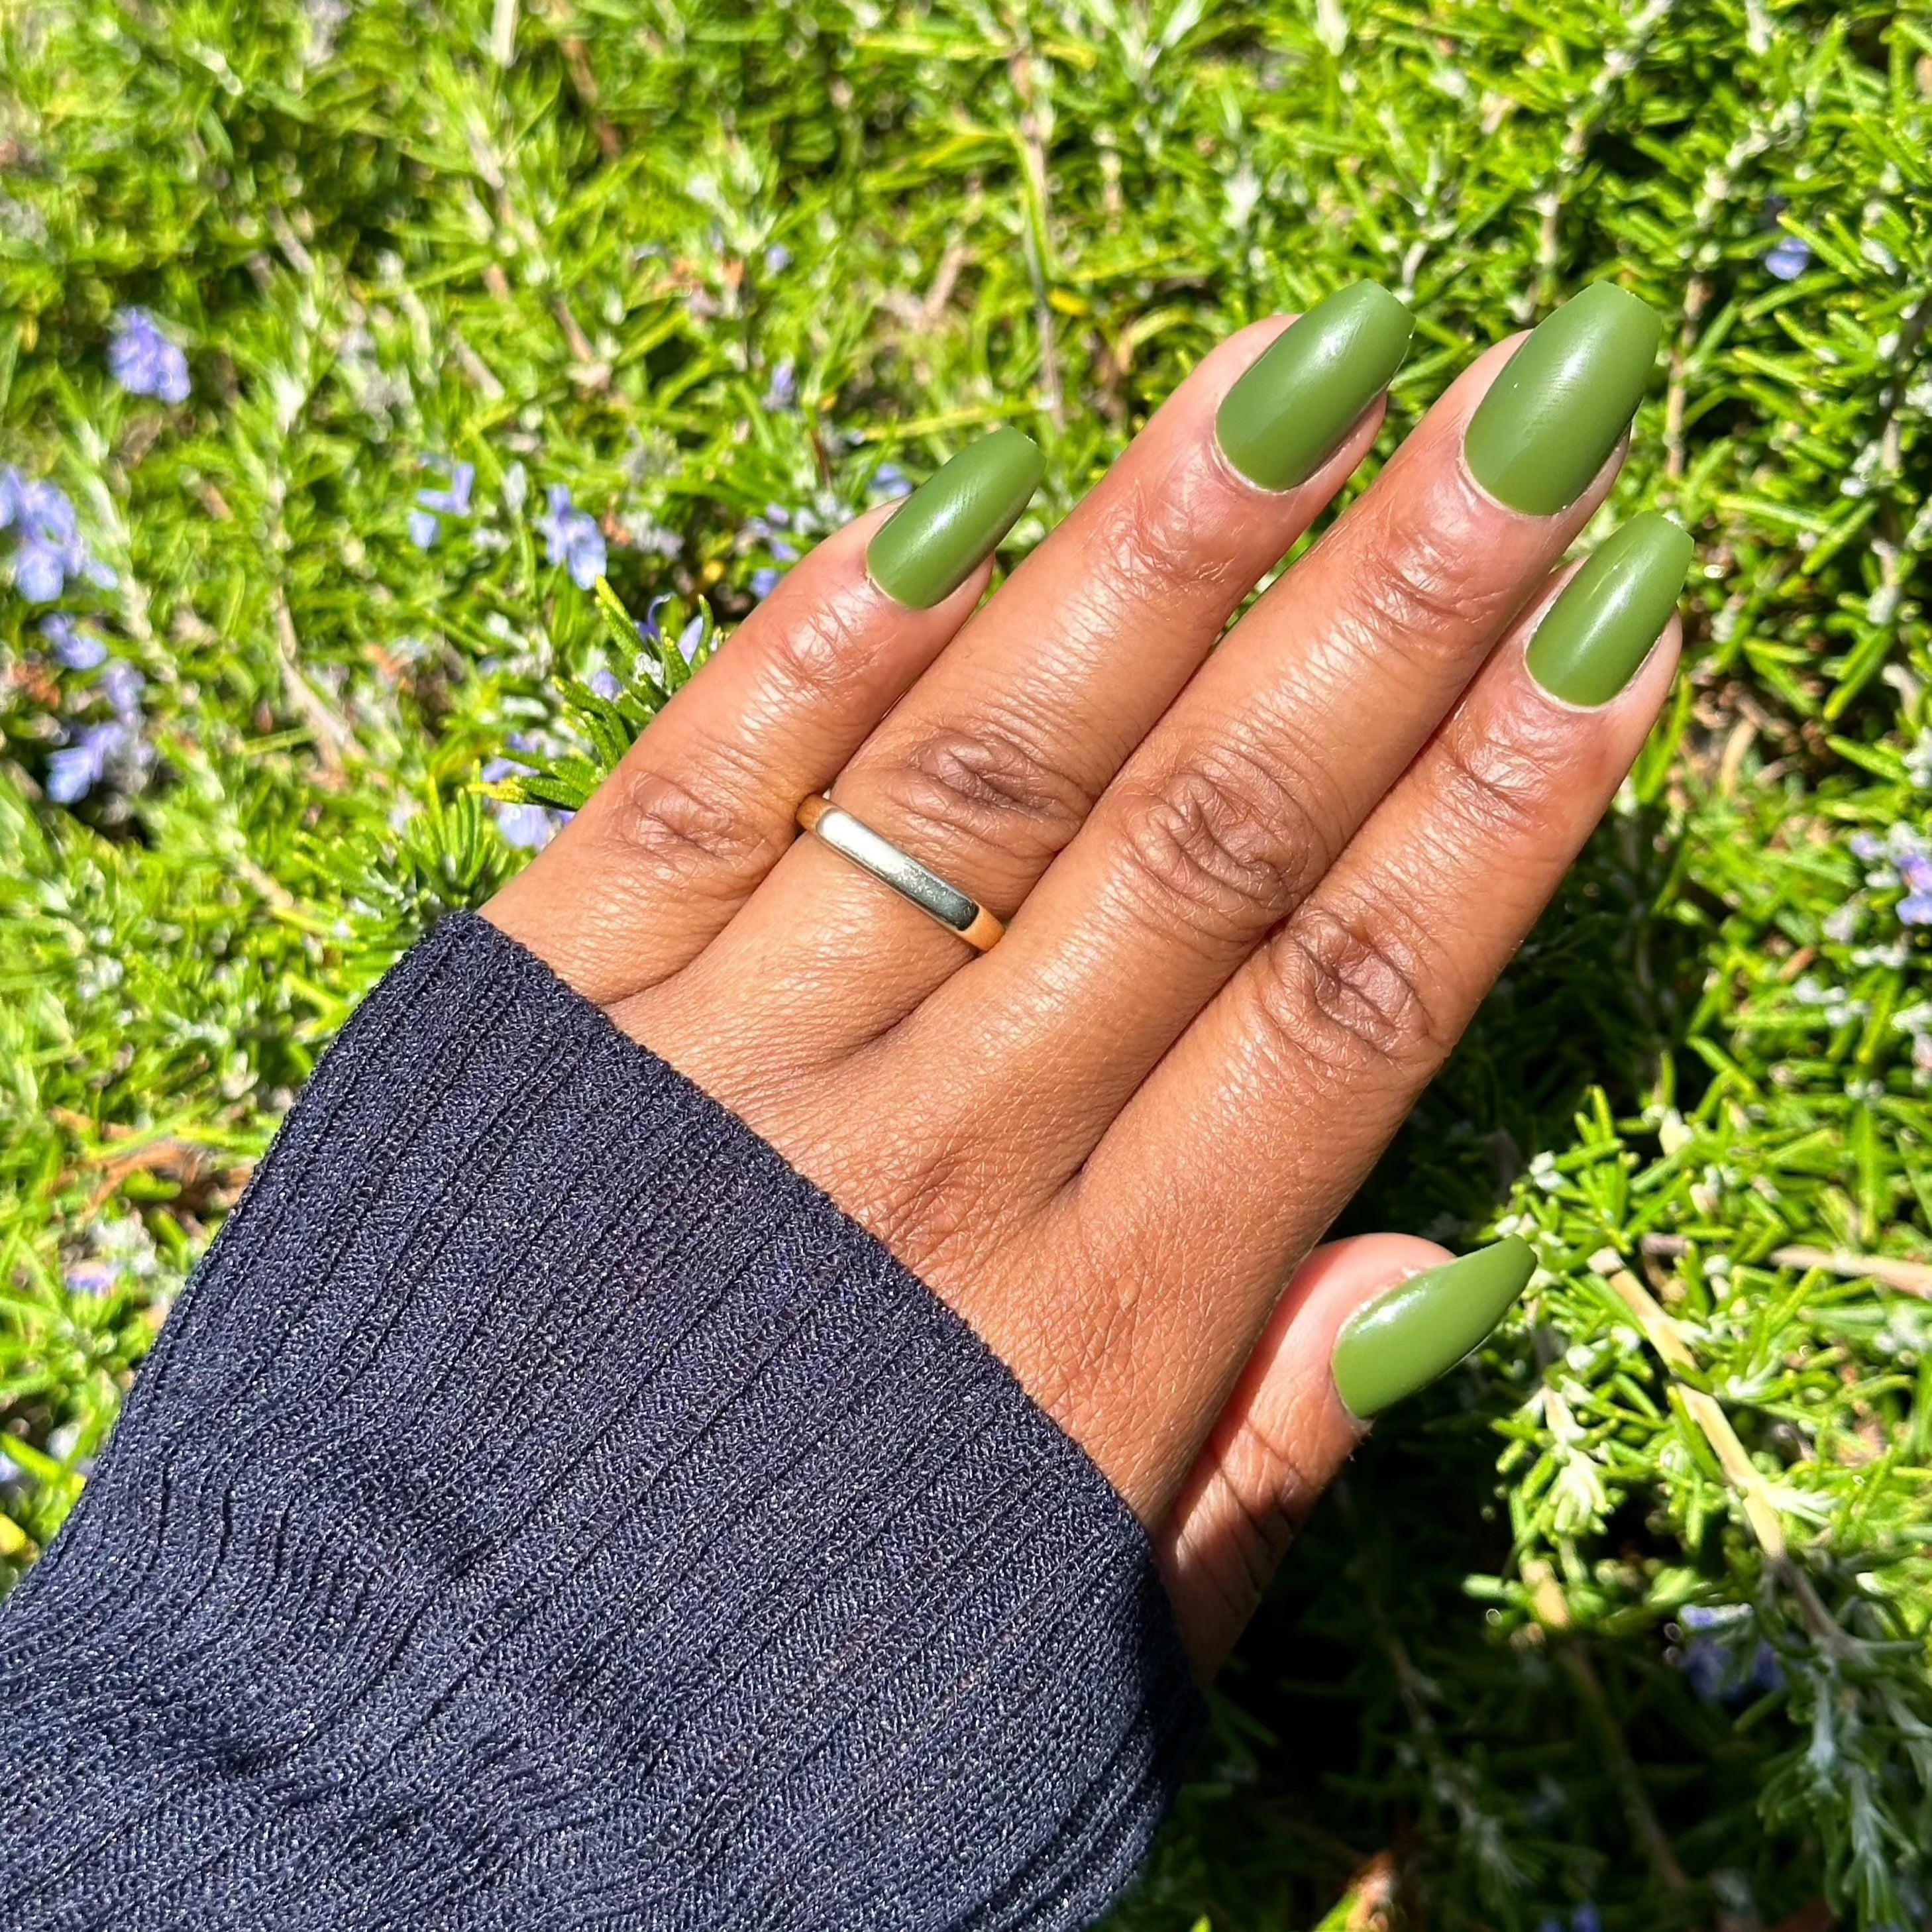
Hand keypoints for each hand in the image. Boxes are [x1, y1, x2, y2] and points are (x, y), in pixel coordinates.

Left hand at [486, 281, 1688, 1675]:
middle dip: (1396, 609)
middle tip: (1534, 404)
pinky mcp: (537, 1005)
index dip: (1503, 797)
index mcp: (1086, 1329)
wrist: (408, 1763)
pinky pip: (711, 774)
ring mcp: (726, 1061)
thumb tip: (1435, 1266)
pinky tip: (969, 484)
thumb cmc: (770, 1713)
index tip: (1616, 612)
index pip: (1350, 999)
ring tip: (1309, 368)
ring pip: (987, 764)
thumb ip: (1251, 1460)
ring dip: (1158, 551)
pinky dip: (836, 627)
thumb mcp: (1071, 1662)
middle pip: (1208, 838)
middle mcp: (929, 1161)